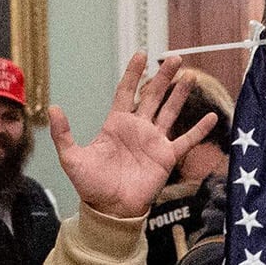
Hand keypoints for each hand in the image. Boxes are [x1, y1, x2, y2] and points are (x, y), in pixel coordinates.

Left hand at [46, 54, 220, 221]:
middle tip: (174, 58)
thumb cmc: (91, 185)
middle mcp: (137, 128)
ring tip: (190, 76)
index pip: (127, 91)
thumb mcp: (71, 158)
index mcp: (116, 124)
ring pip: (170, 111)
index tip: (141, 54)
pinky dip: (200, 130)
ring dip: (180, 94)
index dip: (133, 73)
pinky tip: (212, 117)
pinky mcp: (167, 157)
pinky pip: (187, 140)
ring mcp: (154, 141)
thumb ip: (63, 133)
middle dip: (163, 76)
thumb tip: (53, 108)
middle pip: (153, 95)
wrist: (111, 209)